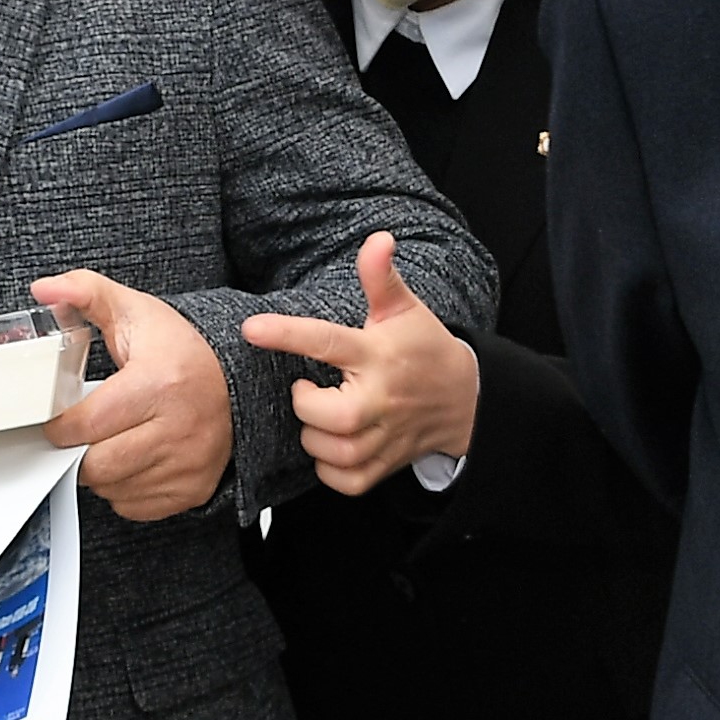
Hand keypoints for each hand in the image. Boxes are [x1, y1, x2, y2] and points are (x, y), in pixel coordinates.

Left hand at [31, 269, 233, 520]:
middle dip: (79, 450)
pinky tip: (133, 459)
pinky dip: (124, 488)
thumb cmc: (181, 350)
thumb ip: (85, 293)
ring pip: (112, 489)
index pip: (84, 425)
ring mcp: (188, 464)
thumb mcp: (134, 312)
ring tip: (113, 440)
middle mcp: (178, 429)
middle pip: (96, 465)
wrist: (237, 381)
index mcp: (158, 384)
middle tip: (85, 431)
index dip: (60, 425)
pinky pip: (134, 506)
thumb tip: (44, 289)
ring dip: (101, 470)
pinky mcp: (193, 489)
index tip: (59, 418)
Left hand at [242, 234, 480, 495]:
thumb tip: (377, 239)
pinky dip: (330, 469)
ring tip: (321, 416)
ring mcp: (385, 437)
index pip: (328, 341)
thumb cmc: (425, 349)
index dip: (287, 334)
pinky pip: (345, 480)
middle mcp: (381, 399)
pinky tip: (332, 445)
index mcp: (377, 355)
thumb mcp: (404, 309)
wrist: (467, 399)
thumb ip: (381, 276)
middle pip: (330, 416)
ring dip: (315, 436)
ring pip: (333, 451)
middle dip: (306, 404)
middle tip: (309, 390)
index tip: (251, 329)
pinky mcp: (385, 465)